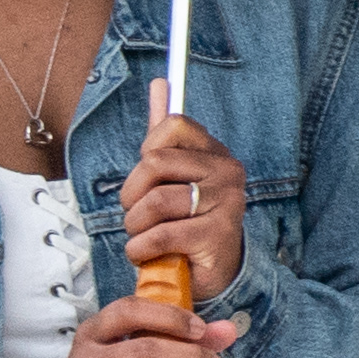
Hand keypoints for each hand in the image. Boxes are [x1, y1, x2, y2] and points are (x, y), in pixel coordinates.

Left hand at [121, 79, 245, 304]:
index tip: (146, 180)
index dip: (145, 154)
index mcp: (215, 152)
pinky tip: (146, 253)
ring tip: (142, 237)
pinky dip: (141, 248)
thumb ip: (164, 133)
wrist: (211, 273)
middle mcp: (228, 171)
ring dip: (135, 226)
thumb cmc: (186, 222)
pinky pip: (161, 234)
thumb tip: (161, 83)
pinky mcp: (219, 235)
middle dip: (130, 195)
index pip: (171, 125)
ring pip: (155, 201)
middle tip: (136, 215)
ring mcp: (227, 203)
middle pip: (154, 161)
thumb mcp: (173, 176)